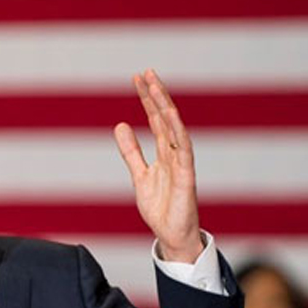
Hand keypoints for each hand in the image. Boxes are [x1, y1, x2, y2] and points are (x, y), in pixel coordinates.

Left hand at [113, 69, 202, 263]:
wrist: (172, 235)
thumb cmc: (160, 208)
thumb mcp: (139, 175)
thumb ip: (131, 151)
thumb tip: (120, 125)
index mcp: (164, 153)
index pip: (156, 120)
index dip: (147, 99)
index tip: (138, 79)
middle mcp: (175, 153)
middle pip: (166, 118)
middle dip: (157, 95)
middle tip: (147, 72)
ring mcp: (182, 163)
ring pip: (175, 129)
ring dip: (166, 107)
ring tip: (156, 86)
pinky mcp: (187, 177)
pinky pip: (184, 150)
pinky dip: (178, 132)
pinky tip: (170, 115)